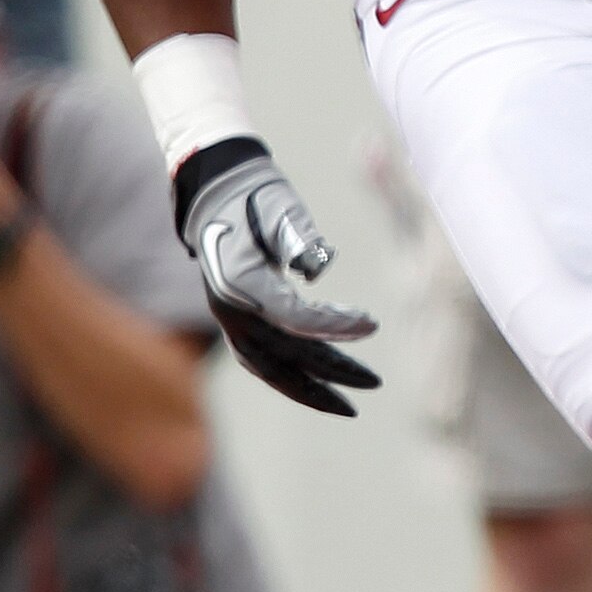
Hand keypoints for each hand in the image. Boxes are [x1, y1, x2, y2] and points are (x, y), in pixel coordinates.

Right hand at [174, 141, 379, 415]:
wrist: (217, 195)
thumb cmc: (256, 197)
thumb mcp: (279, 207)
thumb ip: (296, 236)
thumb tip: (317, 269)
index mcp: (240, 282)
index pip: (291, 316)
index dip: (333, 325)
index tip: (372, 324)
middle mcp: (231, 309)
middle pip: (283, 355)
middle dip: (330, 374)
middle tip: (375, 384)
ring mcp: (232, 320)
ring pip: (274, 366)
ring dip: (314, 384)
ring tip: (355, 396)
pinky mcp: (240, 322)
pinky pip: (268, 360)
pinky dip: (297, 374)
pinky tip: (327, 380)